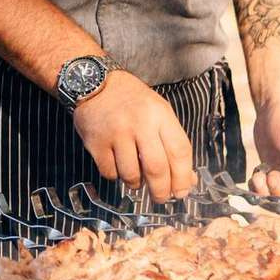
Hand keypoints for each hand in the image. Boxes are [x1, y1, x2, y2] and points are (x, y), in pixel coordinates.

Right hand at [72, 71, 196, 200]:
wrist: (92, 82)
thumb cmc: (130, 100)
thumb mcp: (157, 112)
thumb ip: (172, 143)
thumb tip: (186, 180)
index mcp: (160, 114)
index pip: (179, 151)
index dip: (183, 177)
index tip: (182, 192)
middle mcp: (139, 123)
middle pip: (157, 168)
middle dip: (161, 191)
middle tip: (161, 198)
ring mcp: (116, 133)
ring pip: (132, 175)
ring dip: (136, 184)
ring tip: (136, 178)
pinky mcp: (95, 142)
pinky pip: (110, 172)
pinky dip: (116, 176)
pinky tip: (117, 165)